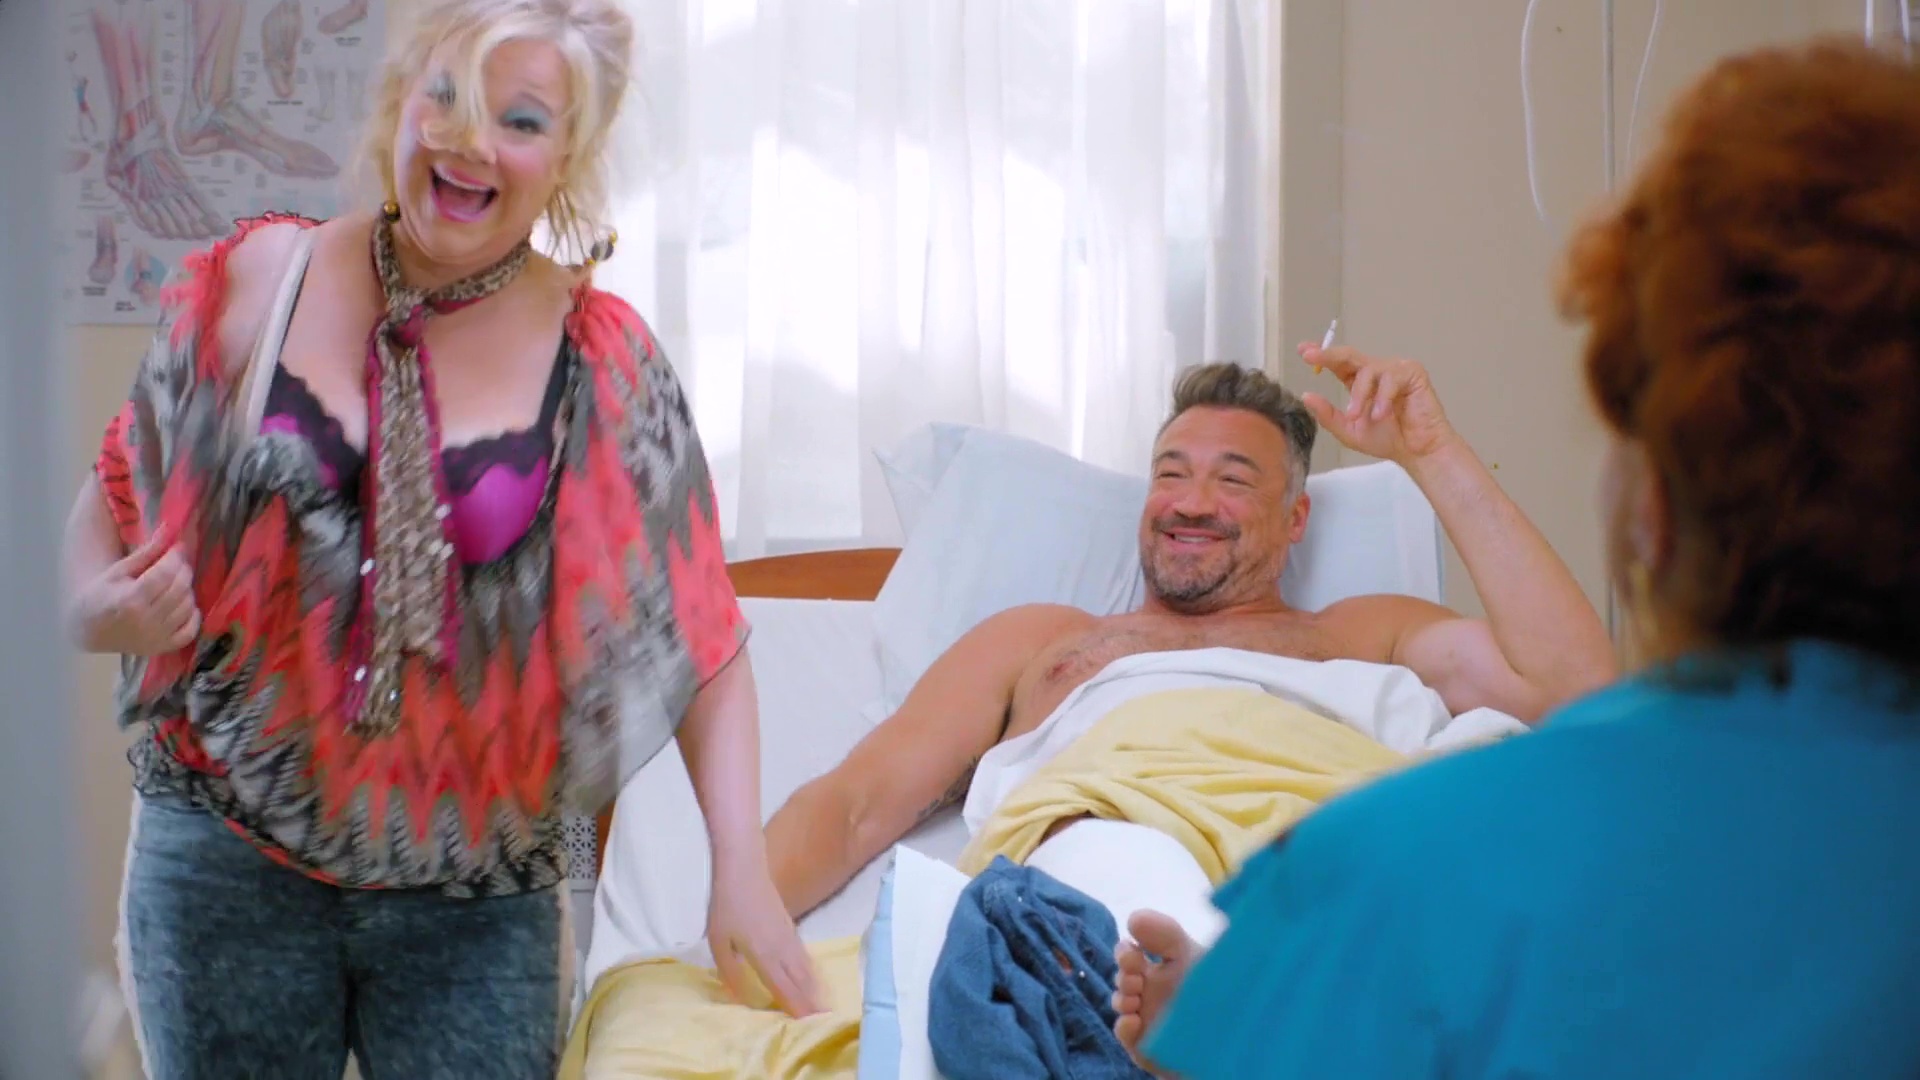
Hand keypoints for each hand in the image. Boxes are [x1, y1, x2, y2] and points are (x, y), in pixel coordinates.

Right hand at [70, 526, 199, 655]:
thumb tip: (169, 529)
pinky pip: (190, 631)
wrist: (88, 628)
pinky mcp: (162, 648)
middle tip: (179, 562)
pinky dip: (193, 615)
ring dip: (188, 590)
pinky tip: (184, 604)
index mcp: (130, 599)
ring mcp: (156, 637)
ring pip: (187, 607)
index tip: (178, 548)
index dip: (175, 557)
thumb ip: (146, 552)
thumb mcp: (118, 571)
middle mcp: (146, 620)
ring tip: (178, 581)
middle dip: (183, 570)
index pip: (165, 574)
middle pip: (179, 589)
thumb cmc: (101, 594)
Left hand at [707, 855, 823, 1017]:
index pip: (786, 989)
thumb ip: (731, 972)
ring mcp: (790, 937)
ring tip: (823, 1007)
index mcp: (765, 956)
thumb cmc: (727, 904)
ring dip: (815, 989)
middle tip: (824, 1024)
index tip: (811, 1027)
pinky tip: (811, 977)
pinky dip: (811, 972)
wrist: (744, 867)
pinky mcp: (790, 928)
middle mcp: (783, 950)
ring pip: (806, 969)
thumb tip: (742, 999)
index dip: (798, 1009)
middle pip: (802, 982)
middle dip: (813, 1004)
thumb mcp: (720, 942)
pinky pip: (805, 957)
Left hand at [1296, 342, 1458, 463]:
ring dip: (1359, 395)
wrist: (1416, 451)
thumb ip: (1328, 415)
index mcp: (1360, 382)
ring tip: (1357, 416)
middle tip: (1311, 356)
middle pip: (1349, 355)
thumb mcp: (1349, 430)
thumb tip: (1306, 395)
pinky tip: (1382, 414)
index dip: (1321, 355)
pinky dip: (1382, 397)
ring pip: (1368, 370)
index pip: (1338, 364)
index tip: (1303, 349)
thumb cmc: (1387, 439)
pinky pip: (1391, 378)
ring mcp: (1394, 370)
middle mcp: (1376, 371)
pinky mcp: (1413, 373)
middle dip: (1329, 355)